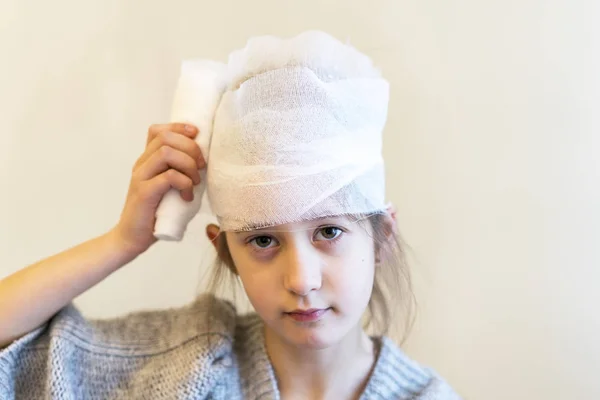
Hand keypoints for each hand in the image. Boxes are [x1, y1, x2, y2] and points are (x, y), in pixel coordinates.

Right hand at [110, 123, 205, 256]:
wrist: (132, 237)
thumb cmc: (155, 212)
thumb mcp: (169, 187)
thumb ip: (179, 172)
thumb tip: (206, 161)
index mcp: (147, 160)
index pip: (158, 131)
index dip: (179, 127)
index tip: (197, 135)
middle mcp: (142, 165)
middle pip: (165, 138)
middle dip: (190, 148)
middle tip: (201, 167)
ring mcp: (141, 177)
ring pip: (166, 153)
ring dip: (188, 165)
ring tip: (195, 181)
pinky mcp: (144, 193)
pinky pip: (168, 177)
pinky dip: (184, 184)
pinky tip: (187, 197)